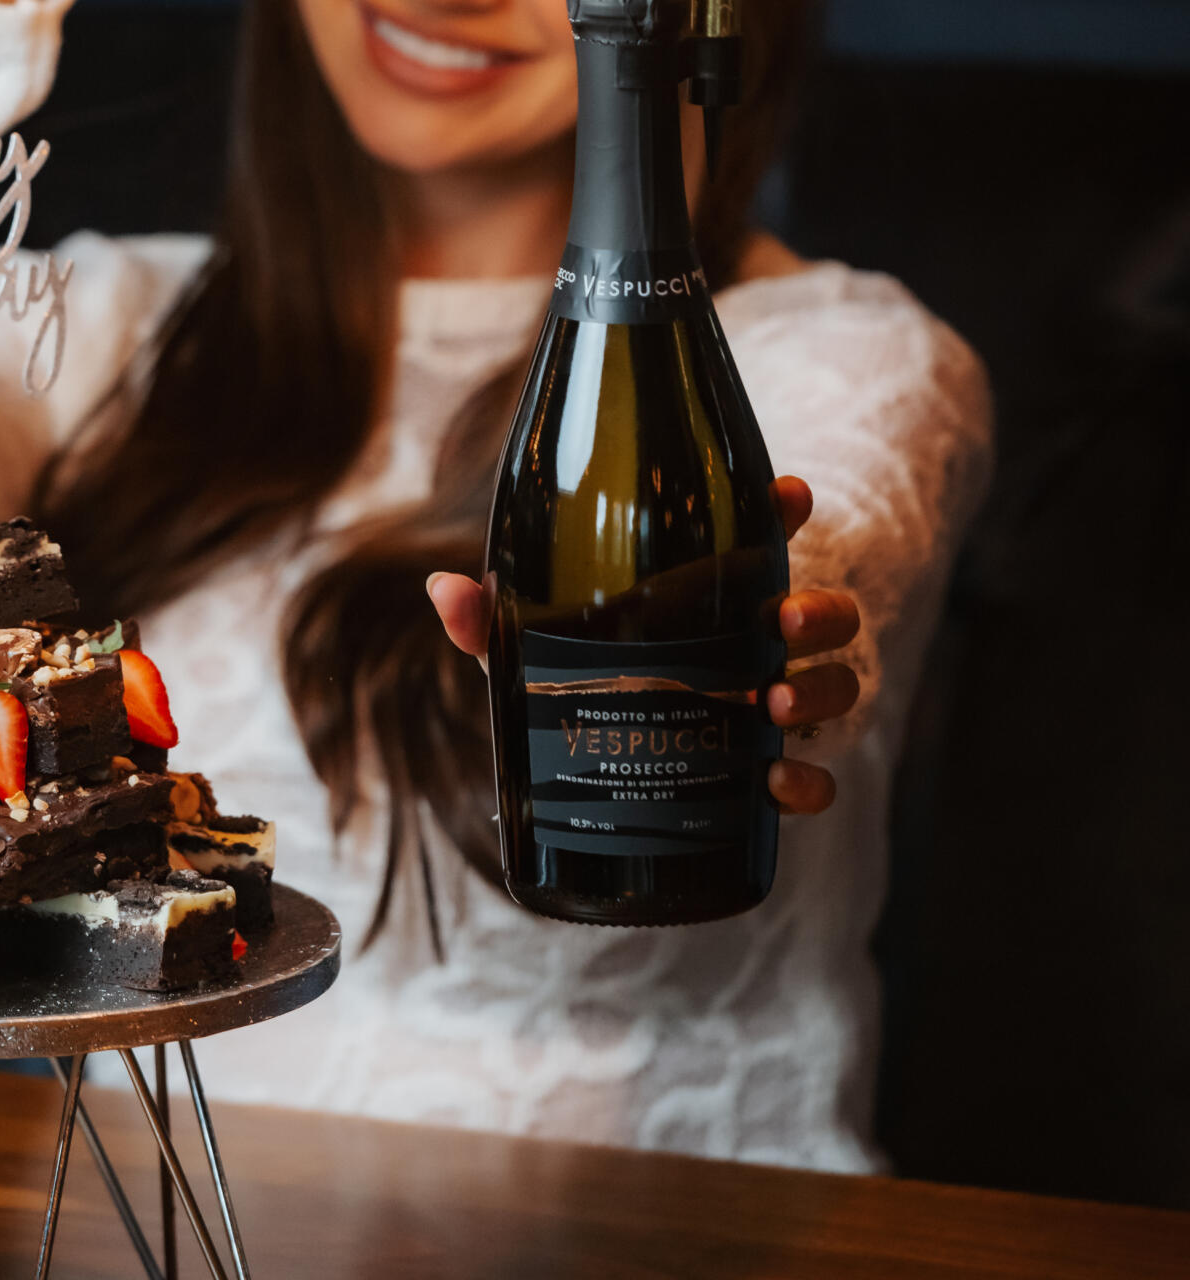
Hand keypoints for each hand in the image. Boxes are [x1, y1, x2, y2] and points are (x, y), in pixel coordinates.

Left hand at [427, 475, 860, 818]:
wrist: (599, 781)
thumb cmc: (580, 685)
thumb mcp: (537, 650)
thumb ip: (493, 621)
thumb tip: (443, 590)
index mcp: (712, 596)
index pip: (764, 537)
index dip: (783, 508)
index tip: (789, 494)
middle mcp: (756, 646)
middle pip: (822, 613)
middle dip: (820, 610)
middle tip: (785, 620)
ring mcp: (773, 706)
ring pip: (836, 686)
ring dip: (821, 691)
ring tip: (776, 705)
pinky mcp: (770, 772)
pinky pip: (815, 776)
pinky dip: (808, 784)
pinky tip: (778, 784)